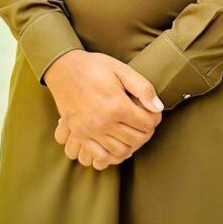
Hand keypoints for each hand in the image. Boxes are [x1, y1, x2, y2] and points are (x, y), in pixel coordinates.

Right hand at [44, 50, 163, 169]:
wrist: (64, 69)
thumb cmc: (94, 67)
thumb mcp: (121, 69)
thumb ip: (142, 88)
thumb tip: (158, 107)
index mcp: (117, 105)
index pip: (147, 123)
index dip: (155, 118)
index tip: (153, 112)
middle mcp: (104, 122)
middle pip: (137, 139)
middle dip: (146, 131)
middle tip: (145, 122)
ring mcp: (90, 131)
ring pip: (121, 151)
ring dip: (132, 144)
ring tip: (133, 132)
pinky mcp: (80, 135)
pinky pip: (101, 157)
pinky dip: (113, 156)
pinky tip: (118, 144)